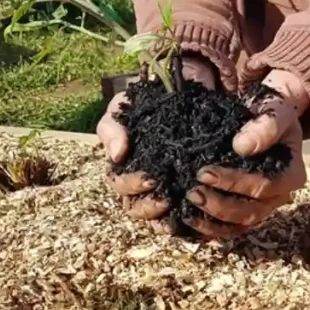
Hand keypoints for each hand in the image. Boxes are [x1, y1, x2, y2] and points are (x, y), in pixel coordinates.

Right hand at [97, 55, 217, 219]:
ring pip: (155, 218)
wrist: (179, 88)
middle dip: (149, 207)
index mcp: (124, 165)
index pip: (119, 185)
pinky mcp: (186, 192)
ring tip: (181, 209)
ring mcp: (163, 188)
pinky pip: (181, 216)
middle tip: (168, 198)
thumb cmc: (147, 101)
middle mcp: (141, 181)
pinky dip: (185, 221)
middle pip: (135, 208)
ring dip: (164, 218)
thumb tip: (117, 155)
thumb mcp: (123, 107)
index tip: (152, 179)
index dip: (132, 186)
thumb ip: (113, 127)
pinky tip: (196, 218)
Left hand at [183, 69, 309, 238]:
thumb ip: (265, 126)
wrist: (267, 119)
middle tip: (191, 192)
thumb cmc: (273, 113)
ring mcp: (263, 207)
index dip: (235, 182)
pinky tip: (186, 218)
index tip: (204, 172)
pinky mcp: (246, 212)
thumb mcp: (276, 111)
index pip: (265, 186)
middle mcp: (279, 197)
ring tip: (186, 206)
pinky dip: (207, 227)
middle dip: (219, 205)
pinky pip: (228, 229)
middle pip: (251, 212)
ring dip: (211, 220)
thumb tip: (241, 147)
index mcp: (291, 175)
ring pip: (238, 225)